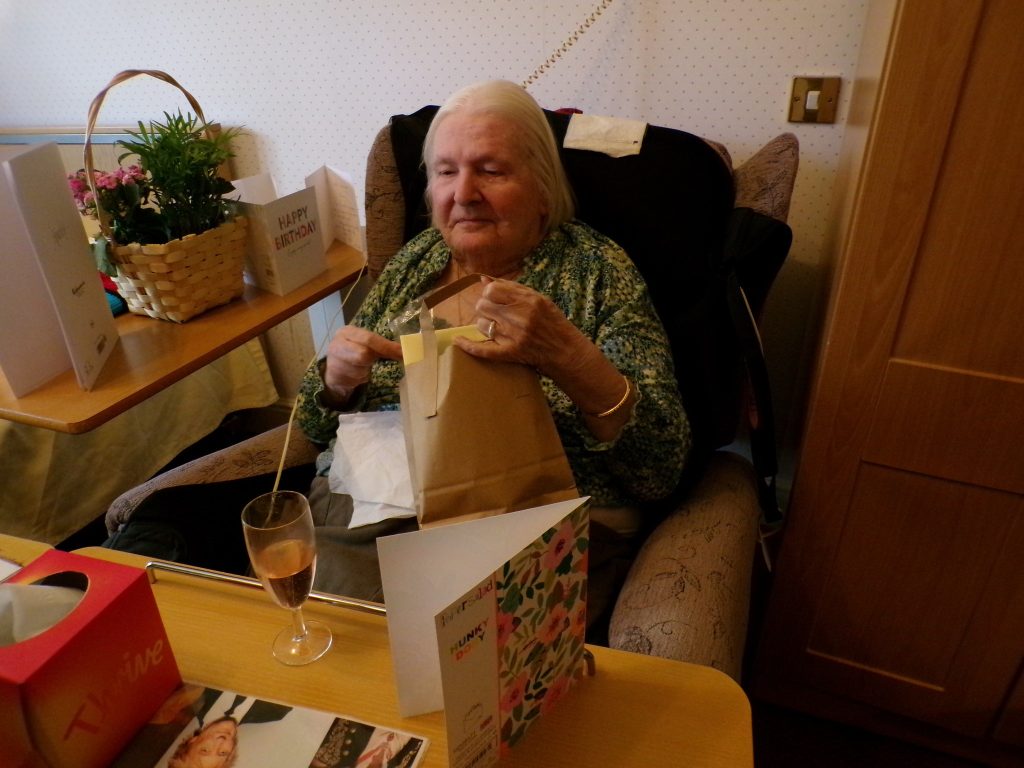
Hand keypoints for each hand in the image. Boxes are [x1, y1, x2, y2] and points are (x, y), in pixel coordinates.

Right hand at [322, 326, 401, 405]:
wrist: (334, 370)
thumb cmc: (354, 353)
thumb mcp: (366, 345)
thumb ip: (382, 346)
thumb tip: (404, 350)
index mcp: (347, 332)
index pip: (369, 338)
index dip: (386, 347)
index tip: (402, 353)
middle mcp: (337, 343)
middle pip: (364, 354)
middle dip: (372, 360)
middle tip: (374, 360)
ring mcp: (333, 360)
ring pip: (361, 369)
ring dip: (365, 370)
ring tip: (361, 367)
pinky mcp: (334, 375)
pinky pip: (355, 379)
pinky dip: (359, 378)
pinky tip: (354, 374)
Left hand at [452, 278, 584, 376]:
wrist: (565, 351)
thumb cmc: (553, 322)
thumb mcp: (538, 299)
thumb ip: (512, 288)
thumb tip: (483, 279)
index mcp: (528, 300)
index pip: (492, 290)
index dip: (490, 293)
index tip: (495, 298)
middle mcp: (519, 317)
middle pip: (482, 306)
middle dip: (485, 308)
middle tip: (495, 313)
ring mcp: (513, 336)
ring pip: (481, 324)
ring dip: (486, 324)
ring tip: (499, 328)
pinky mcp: (509, 353)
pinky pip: (481, 349)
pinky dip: (467, 345)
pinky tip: (458, 341)